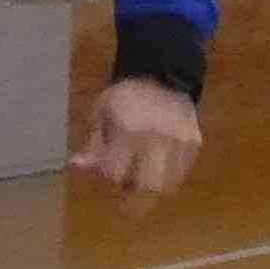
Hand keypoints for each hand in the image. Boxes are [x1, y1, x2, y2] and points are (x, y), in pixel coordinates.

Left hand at [71, 76, 202, 200]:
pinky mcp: (194, 145)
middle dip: (131, 192)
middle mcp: (158, 138)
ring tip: (139, 173)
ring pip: (166, 186)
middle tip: (122, 183)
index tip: (103, 170)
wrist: (162, 76)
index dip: (106, 177)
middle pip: (146, 187)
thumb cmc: (124, 97)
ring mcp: (180, 143)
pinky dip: (165, 178)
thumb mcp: (100, 114)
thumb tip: (75, 167)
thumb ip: (92, 145)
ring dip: (149, 188)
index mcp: (129, 129)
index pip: (116, 174)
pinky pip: (179, 175)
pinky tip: (155, 165)